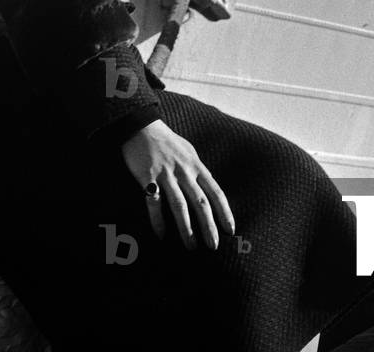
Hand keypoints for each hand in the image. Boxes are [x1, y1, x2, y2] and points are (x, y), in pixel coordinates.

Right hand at [121, 119, 233, 250]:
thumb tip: (209, 190)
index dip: (225, 211)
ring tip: (191, 246)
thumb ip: (198, 171)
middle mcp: (184, 171)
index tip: (231, 229)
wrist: (142, 127)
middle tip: (214, 246)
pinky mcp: (148, 177)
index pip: (215, 191)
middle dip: (209, 225)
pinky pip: (154, 203)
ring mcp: (166, 174)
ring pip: (180, 205)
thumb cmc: (168, 142)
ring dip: (186, 228)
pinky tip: (161, 235)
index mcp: (197, 166)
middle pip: (200, 202)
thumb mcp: (189, 152)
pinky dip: (158, 221)